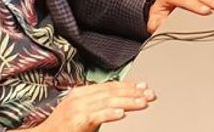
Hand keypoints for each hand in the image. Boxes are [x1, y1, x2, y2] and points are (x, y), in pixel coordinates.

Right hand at [29, 81, 154, 130]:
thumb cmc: (63, 127)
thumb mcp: (82, 111)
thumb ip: (98, 106)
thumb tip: (120, 104)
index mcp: (82, 93)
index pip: (110, 86)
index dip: (129, 85)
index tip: (144, 86)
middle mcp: (80, 98)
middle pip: (112, 92)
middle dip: (133, 92)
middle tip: (150, 94)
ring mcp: (77, 109)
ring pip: (107, 102)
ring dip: (127, 102)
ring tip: (142, 102)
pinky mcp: (76, 122)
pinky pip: (96, 116)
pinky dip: (109, 114)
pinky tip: (121, 114)